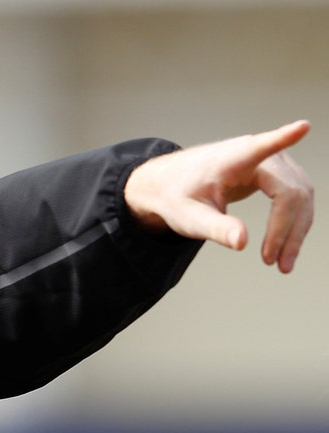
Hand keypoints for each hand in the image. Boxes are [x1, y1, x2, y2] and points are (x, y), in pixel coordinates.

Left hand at [124, 120, 313, 272]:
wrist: (172, 185)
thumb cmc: (178, 196)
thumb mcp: (189, 217)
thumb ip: (215, 228)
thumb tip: (242, 243)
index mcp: (234, 158)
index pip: (261, 147)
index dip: (283, 138)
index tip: (301, 127)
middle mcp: (260, 155)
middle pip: (291, 191)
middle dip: (287, 230)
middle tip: (274, 263)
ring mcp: (274, 163)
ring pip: (301, 197)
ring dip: (295, 231)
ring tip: (281, 263)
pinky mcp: (278, 174)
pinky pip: (296, 199)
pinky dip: (293, 225)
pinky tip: (283, 248)